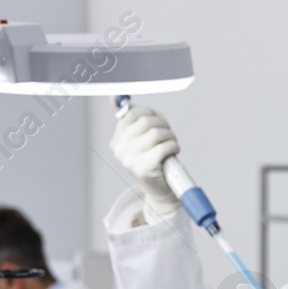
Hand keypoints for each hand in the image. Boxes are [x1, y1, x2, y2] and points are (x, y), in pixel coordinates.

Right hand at [109, 104, 180, 223]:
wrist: (159, 191)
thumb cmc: (152, 161)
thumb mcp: (138, 140)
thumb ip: (131, 120)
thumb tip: (114, 97)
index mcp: (117, 140)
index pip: (131, 114)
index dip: (149, 112)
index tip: (158, 118)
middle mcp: (120, 149)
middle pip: (146, 122)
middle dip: (163, 123)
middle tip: (168, 132)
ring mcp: (131, 159)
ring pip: (157, 133)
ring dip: (170, 135)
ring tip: (171, 142)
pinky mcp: (145, 167)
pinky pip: (164, 146)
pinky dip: (174, 146)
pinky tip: (173, 151)